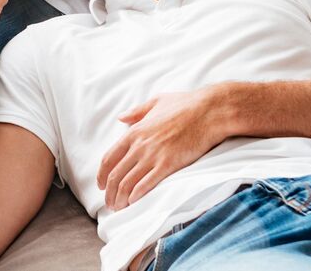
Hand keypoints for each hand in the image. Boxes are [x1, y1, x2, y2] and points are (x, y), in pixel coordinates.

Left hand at [96, 88, 230, 210]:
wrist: (208, 112)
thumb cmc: (185, 105)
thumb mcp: (156, 101)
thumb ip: (136, 111)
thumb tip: (121, 117)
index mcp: (134, 131)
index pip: (109, 158)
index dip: (102, 174)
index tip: (101, 185)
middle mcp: (139, 145)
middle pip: (116, 175)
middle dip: (109, 193)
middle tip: (110, 204)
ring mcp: (153, 156)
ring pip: (128, 183)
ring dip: (120, 199)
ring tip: (119, 208)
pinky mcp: (168, 165)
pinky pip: (146, 185)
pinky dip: (136, 197)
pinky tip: (133, 203)